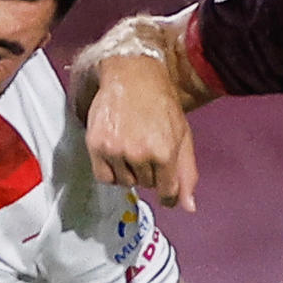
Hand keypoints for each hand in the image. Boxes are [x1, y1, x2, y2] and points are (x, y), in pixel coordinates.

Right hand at [86, 56, 198, 210]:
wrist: (132, 75)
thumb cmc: (161, 104)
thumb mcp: (182, 136)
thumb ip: (186, 173)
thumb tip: (187, 207)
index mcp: (164, 152)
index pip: (167, 192)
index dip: (168, 192)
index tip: (166, 189)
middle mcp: (139, 154)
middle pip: (146, 185)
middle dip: (150, 171)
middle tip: (148, 146)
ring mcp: (115, 150)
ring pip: (125, 183)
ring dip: (129, 171)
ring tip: (132, 145)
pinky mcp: (95, 145)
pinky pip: (104, 177)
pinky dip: (111, 171)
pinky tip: (117, 153)